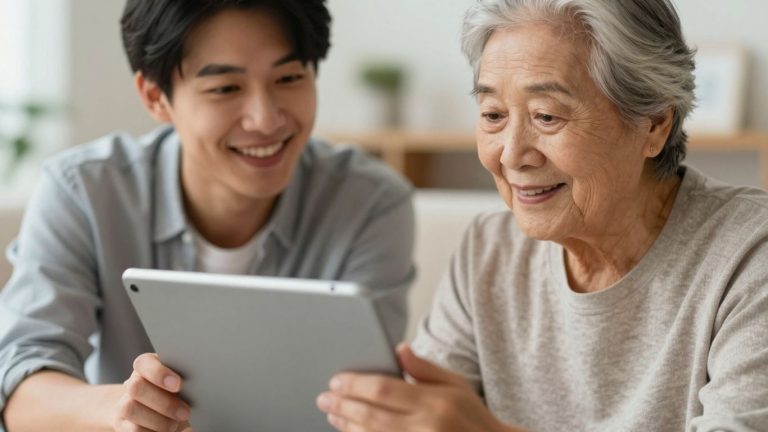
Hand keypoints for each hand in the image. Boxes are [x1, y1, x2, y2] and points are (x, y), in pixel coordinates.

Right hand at [113, 353, 192, 431]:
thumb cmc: (178, 393)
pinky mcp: (122, 424)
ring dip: (157, 420)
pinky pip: (132, 429)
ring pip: (130, 408)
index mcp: (147, 367)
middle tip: (185, 412)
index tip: (179, 385)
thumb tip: (202, 389)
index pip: (144, 363)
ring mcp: (124, 403)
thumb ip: (186, 380)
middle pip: (136, 387)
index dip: (159, 373)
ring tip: (175, 424)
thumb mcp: (182, 384)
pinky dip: (151, 431)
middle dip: (163, 402)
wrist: (160, 411)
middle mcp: (132, 383)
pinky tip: (166, 431)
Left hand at [316, 344, 522, 431]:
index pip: (384, 390)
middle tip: (324, 398)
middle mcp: (425, 428)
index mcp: (435, 403)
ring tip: (332, 413)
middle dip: (343, 405)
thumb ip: (424, 368)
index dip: (355, 385)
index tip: (336, 381)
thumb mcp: (455, 384)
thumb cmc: (472, 416)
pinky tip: (351, 431)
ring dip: (347, 425)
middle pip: (371, 415)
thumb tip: (398, 349)